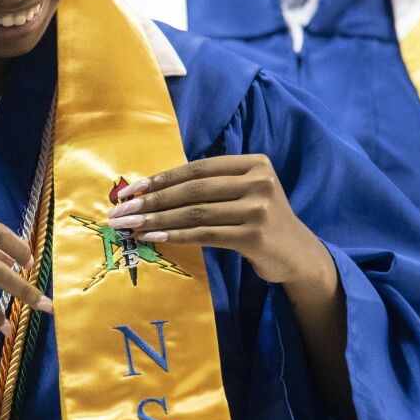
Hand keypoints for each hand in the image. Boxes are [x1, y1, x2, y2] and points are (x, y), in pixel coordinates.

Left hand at [107, 155, 335, 295]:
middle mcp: (259, 181)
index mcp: (254, 163)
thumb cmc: (261, 223)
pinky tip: (153, 239)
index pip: (198, 168)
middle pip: (193, 189)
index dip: (161, 178)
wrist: (299, 256)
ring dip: (157, 220)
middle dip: (151, 201)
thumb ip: (212, 187)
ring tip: (129, 227)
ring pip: (195, 212)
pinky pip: (205, 234)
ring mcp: (259, 208)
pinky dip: (176, 236)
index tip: (130, 190)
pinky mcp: (255, 236)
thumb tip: (151, 191)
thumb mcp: (244, 195)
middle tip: (120, 211)